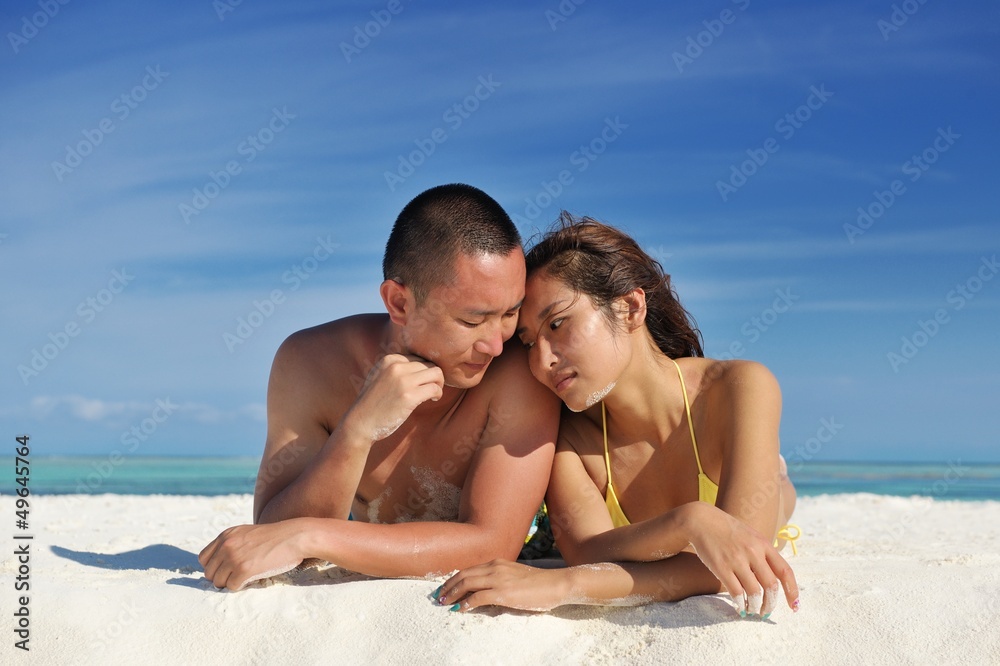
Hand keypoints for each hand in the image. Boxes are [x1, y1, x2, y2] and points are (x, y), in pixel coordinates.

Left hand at [199, 520, 309, 590]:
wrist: (295, 536)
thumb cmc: (276, 537)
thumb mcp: (248, 533)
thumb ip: (232, 544)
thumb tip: (221, 564)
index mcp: (226, 535)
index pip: (203, 558)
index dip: (214, 567)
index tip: (225, 570)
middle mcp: (226, 545)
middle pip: (209, 572)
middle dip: (221, 578)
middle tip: (236, 577)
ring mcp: (234, 557)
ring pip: (218, 582)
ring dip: (230, 583)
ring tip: (244, 578)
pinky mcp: (244, 569)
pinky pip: (231, 586)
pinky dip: (239, 586)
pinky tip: (251, 579)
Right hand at [344, 354, 444, 441]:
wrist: (360, 422)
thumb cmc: (373, 403)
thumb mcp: (379, 377)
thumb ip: (396, 370)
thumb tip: (422, 367)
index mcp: (389, 359)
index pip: (418, 358)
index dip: (424, 371)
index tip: (422, 382)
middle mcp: (396, 366)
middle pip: (429, 364)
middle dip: (434, 377)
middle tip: (432, 389)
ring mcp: (403, 380)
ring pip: (436, 373)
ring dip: (439, 383)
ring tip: (434, 393)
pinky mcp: (409, 396)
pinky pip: (435, 388)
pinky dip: (438, 393)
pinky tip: (433, 399)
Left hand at [434, 560, 570, 611]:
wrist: (556, 583)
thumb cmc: (539, 583)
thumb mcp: (515, 577)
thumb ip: (500, 581)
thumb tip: (487, 594)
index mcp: (497, 562)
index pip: (469, 569)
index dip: (454, 579)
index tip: (445, 588)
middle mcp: (495, 567)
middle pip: (464, 574)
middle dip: (448, 586)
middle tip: (439, 597)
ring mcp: (499, 578)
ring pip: (467, 583)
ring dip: (453, 594)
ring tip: (445, 603)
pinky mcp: (504, 592)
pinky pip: (478, 597)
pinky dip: (466, 603)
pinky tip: (460, 609)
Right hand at [682, 503, 798, 617]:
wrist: (701, 520)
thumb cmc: (727, 530)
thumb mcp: (751, 535)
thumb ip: (763, 553)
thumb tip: (774, 579)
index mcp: (764, 544)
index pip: (785, 571)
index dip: (792, 591)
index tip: (793, 606)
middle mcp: (753, 552)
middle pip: (771, 586)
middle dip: (771, 604)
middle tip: (766, 612)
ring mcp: (737, 560)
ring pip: (754, 592)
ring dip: (755, 606)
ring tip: (752, 611)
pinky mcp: (721, 567)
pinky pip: (735, 592)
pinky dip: (740, 604)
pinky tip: (740, 607)